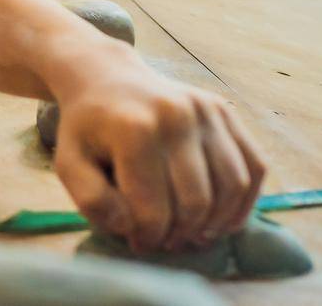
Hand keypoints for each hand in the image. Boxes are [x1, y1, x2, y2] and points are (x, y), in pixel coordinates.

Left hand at [52, 52, 265, 254]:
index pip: (153, 208)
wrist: (105, 77)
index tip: (138, 243)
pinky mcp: (224, 110)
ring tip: (193, 235)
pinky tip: (222, 218)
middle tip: (166, 242)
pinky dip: (245, 200)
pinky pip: (253, 166)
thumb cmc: (87, 128)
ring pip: (232, 187)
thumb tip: (131, 227)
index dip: (148, 237)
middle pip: (196, 202)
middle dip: (181, 233)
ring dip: (216, 223)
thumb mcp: (69, 162)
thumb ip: (91, 200)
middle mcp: (176, 115)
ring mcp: (205, 109)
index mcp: (134, 129)